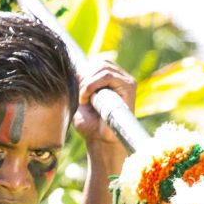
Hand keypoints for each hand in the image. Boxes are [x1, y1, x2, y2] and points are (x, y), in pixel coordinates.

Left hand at [76, 60, 136, 174]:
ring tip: (82, 99)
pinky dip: (92, 84)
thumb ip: (79, 83)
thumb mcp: (80, 100)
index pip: (98, 62)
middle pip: (101, 62)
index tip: (75, 87)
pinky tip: (86, 98)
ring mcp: (126, 82)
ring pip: (103, 68)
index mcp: (112, 80)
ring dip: (87, 82)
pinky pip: (108, 76)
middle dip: (84, 76)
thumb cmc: (90, 124)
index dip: (84, 71)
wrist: (99, 141)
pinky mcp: (129, 87)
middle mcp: (121, 78)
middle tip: (78, 95)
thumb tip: (74, 69)